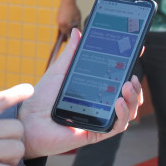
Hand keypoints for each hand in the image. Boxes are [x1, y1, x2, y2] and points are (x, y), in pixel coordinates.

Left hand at [18, 29, 142, 157]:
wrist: (27, 120)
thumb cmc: (42, 98)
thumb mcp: (58, 71)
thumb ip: (71, 54)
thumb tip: (78, 32)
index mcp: (94, 90)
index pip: (117, 78)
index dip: (130, 66)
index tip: (138, 49)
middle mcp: (99, 105)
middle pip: (128, 97)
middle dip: (136, 86)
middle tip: (133, 75)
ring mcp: (99, 119)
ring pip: (127, 112)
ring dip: (133, 99)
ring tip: (128, 86)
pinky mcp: (95, 133)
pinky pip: (116, 127)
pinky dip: (122, 115)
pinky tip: (118, 102)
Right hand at [57, 1, 81, 36]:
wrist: (67, 0)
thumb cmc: (73, 9)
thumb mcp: (78, 18)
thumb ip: (78, 27)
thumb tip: (79, 33)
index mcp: (66, 24)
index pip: (68, 34)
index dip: (71, 37)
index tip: (73, 41)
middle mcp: (60, 23)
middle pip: (63, 32)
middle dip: (67, 34)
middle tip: (70, 38)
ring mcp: (58, 20)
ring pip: (61, 28)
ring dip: (65, 30)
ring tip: (68, 33)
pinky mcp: (57, 18)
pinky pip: (60, 24)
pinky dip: (63, 26)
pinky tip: (66, 26)